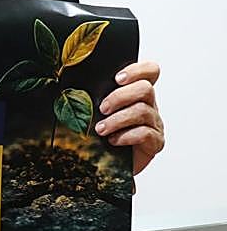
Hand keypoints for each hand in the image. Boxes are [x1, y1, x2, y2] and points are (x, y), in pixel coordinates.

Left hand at [96, 60, 163, 174]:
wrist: (108, 160)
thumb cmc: (101, 131)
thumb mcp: (97, 109)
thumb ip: (96, 95)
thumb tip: (75, 84)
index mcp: (137, 92)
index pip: (150, 71)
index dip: (137, 70)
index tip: (116, 78)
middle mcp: (150, 105)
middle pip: (145, 89)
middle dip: (120, 97)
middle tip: (102, 108)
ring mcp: (154, 123)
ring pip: (143, 111)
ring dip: (117, 120)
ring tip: (101, 129)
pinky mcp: (155, 142)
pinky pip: (145, 134)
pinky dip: (126, 136)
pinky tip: (113, 140)